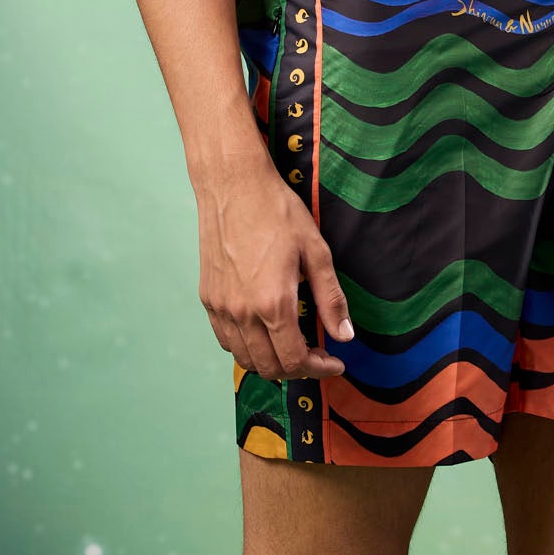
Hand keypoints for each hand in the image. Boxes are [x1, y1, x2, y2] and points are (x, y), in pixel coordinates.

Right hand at [196, 146, 354, 385]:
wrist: (233, 185)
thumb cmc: (277, 212)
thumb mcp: (316, 252)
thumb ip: (330, 299)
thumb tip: (345, 335)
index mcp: (274, 303)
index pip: (295, 359)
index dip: (318, 368)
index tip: (334, 362)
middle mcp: (243, 312)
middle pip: (269, 367)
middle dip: (297, 369)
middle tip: (316, 355)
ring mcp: (221, 307)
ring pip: (244, 358)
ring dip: (270, 362)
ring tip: (290, 347)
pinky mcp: (208, 298)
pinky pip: (225, 340)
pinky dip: (246, 347)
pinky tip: (263, 333)